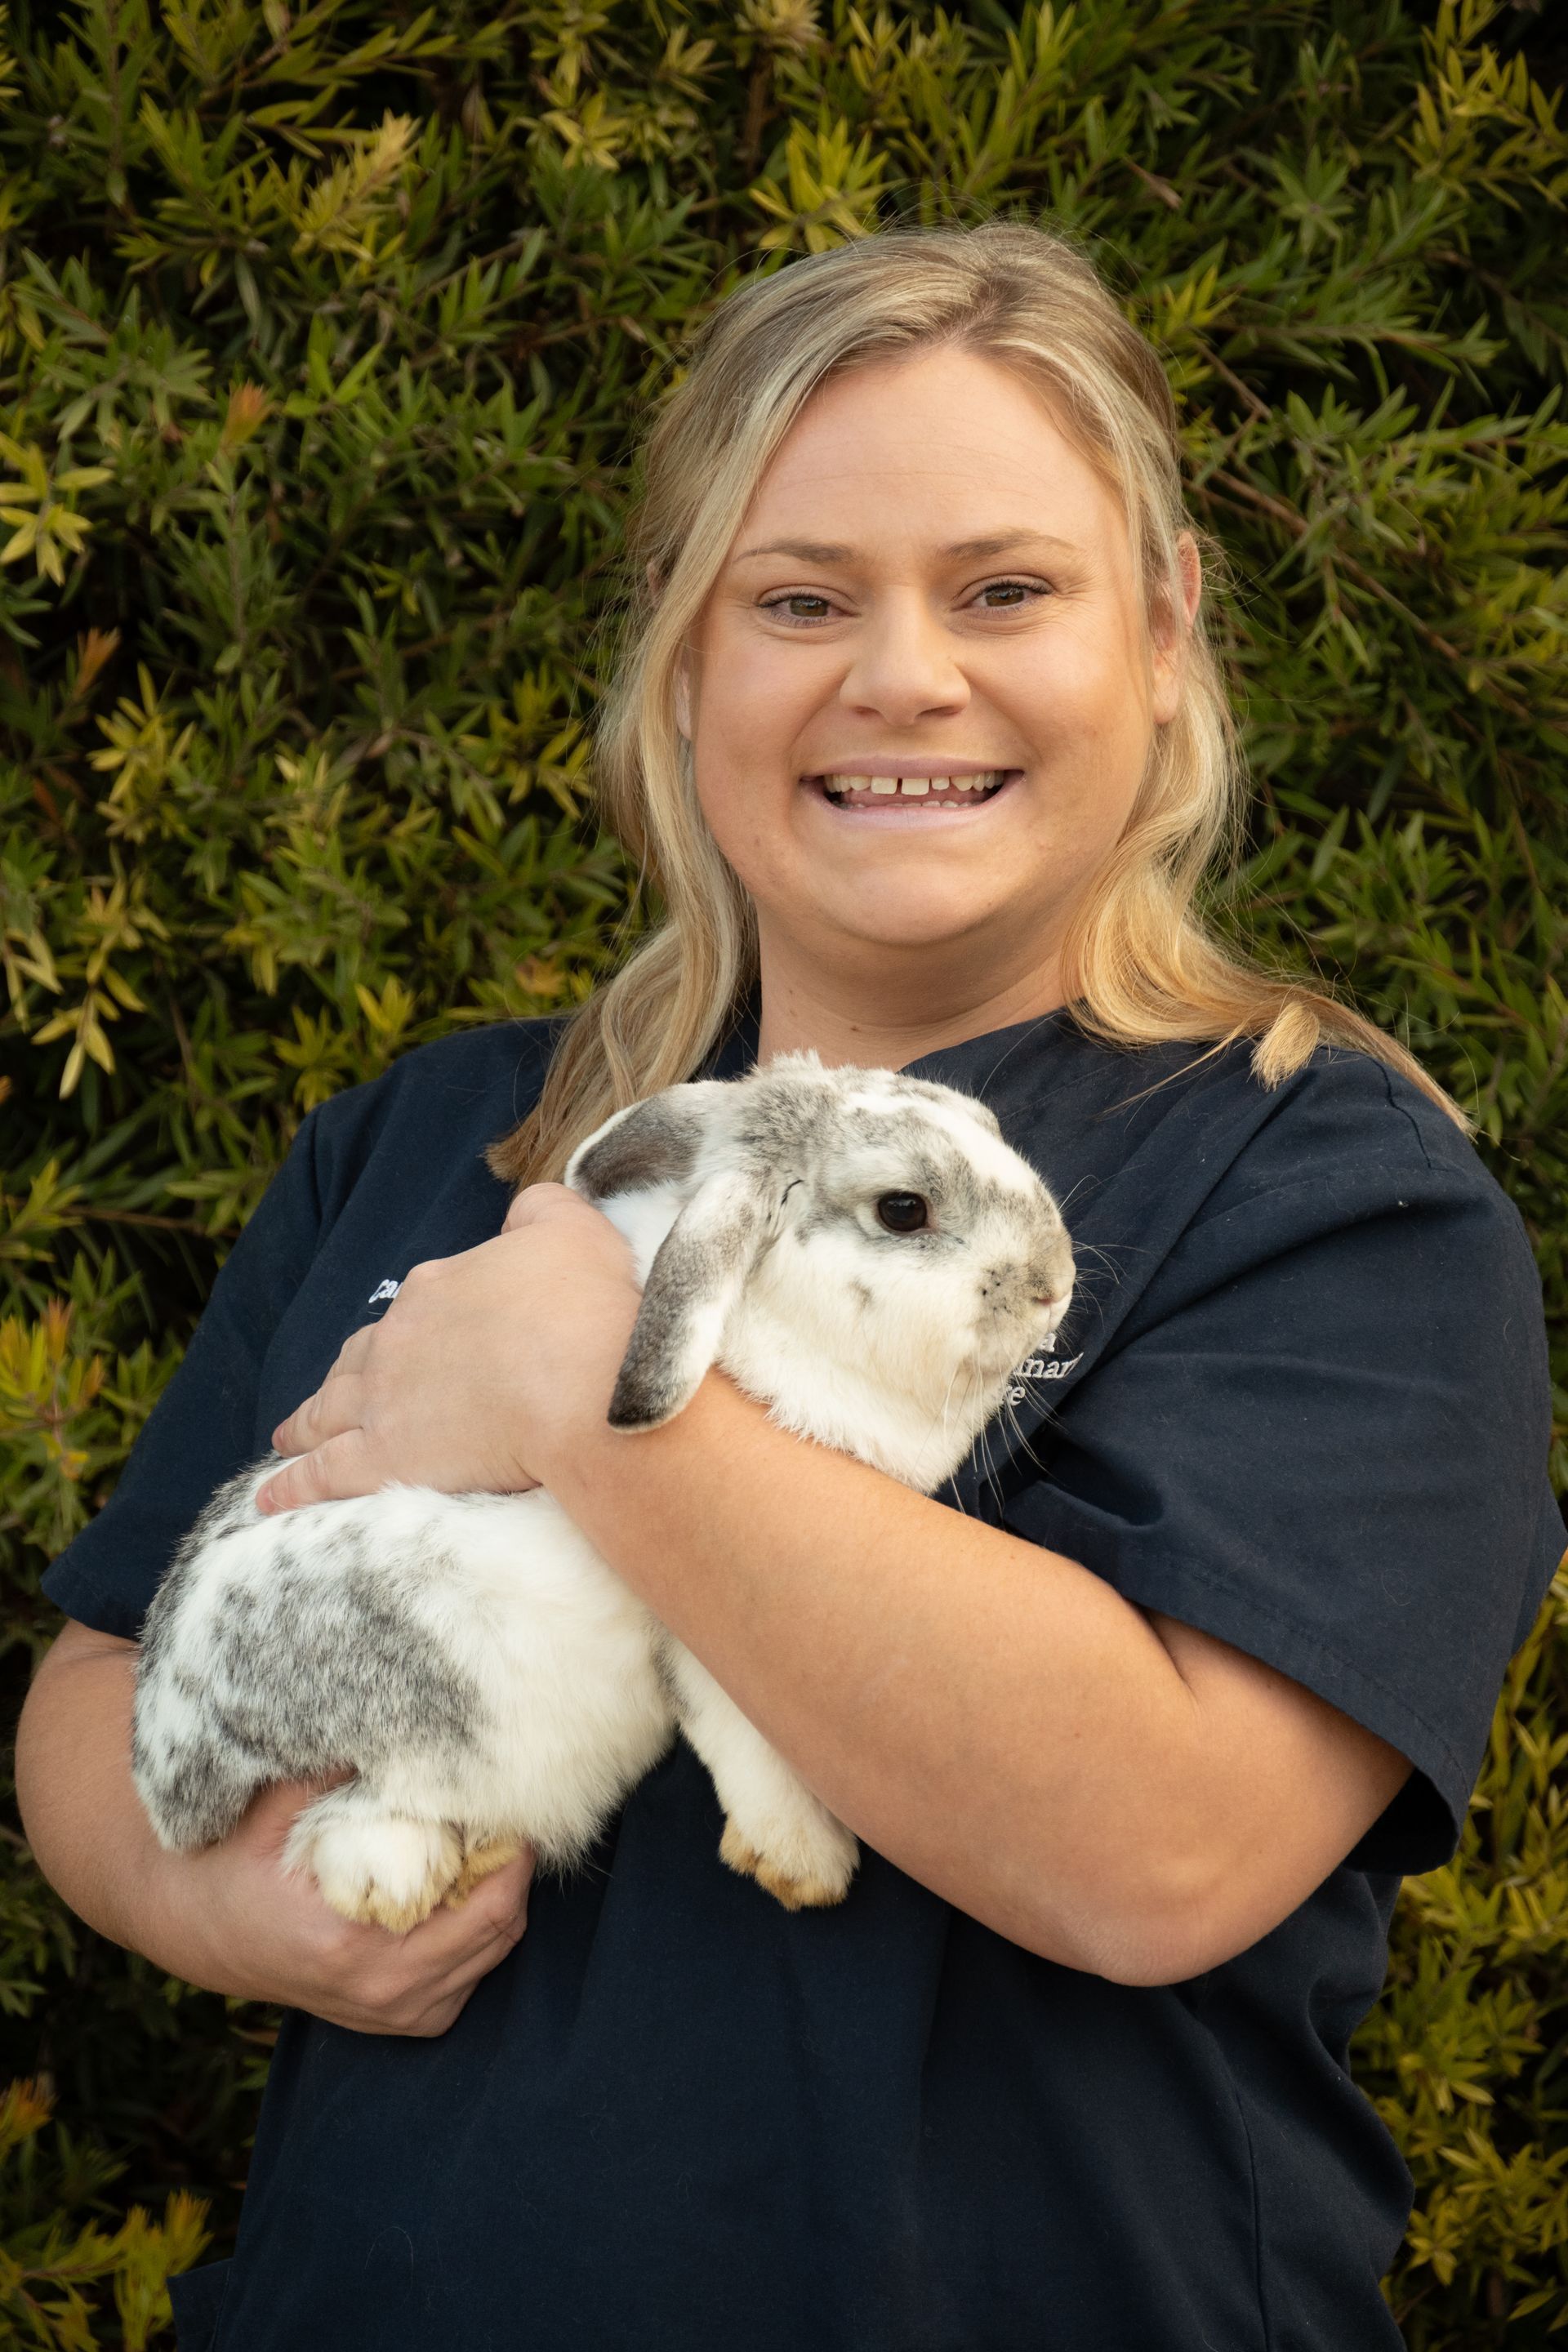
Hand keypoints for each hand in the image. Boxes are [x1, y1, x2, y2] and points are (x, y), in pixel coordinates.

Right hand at [164, 1778, 534, 2036]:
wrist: (203, 1932)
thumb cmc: (236, 1866)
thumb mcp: (270, 1813)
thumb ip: (325, 1771)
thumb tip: (392, 1717)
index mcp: (353, 1946)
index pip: (482, 1907)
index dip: (510, 1848)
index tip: (511, 1797)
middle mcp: (383, 1992)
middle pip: (501, 1928)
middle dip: (513, 1865)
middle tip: (503, 1809)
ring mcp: (397, 2015)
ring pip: (495, 1950)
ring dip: (501, 1892)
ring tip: (482, 1838)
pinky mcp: (405, 2018)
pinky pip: (474, 1971)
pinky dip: (481, 1925)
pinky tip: (459, 1881)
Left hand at [258, 1185, 642, 1512]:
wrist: (590, 1384)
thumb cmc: (591, 1308)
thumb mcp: (573, 1231)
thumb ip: (540, 1212)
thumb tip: (521, 1215)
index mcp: (439, 1288)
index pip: (417, 1304)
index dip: (417, 1324)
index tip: (420, 1340)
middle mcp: (399, 1340)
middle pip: (359, 1357)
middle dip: (342, 1373)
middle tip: (327, 1394)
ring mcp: (384, 1401)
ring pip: (329, 1411)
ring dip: (304, 1423)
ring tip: (286, 1437)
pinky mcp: (385, 1460)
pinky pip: (323, 1474)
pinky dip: (293, 1485)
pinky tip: (270, 1497)